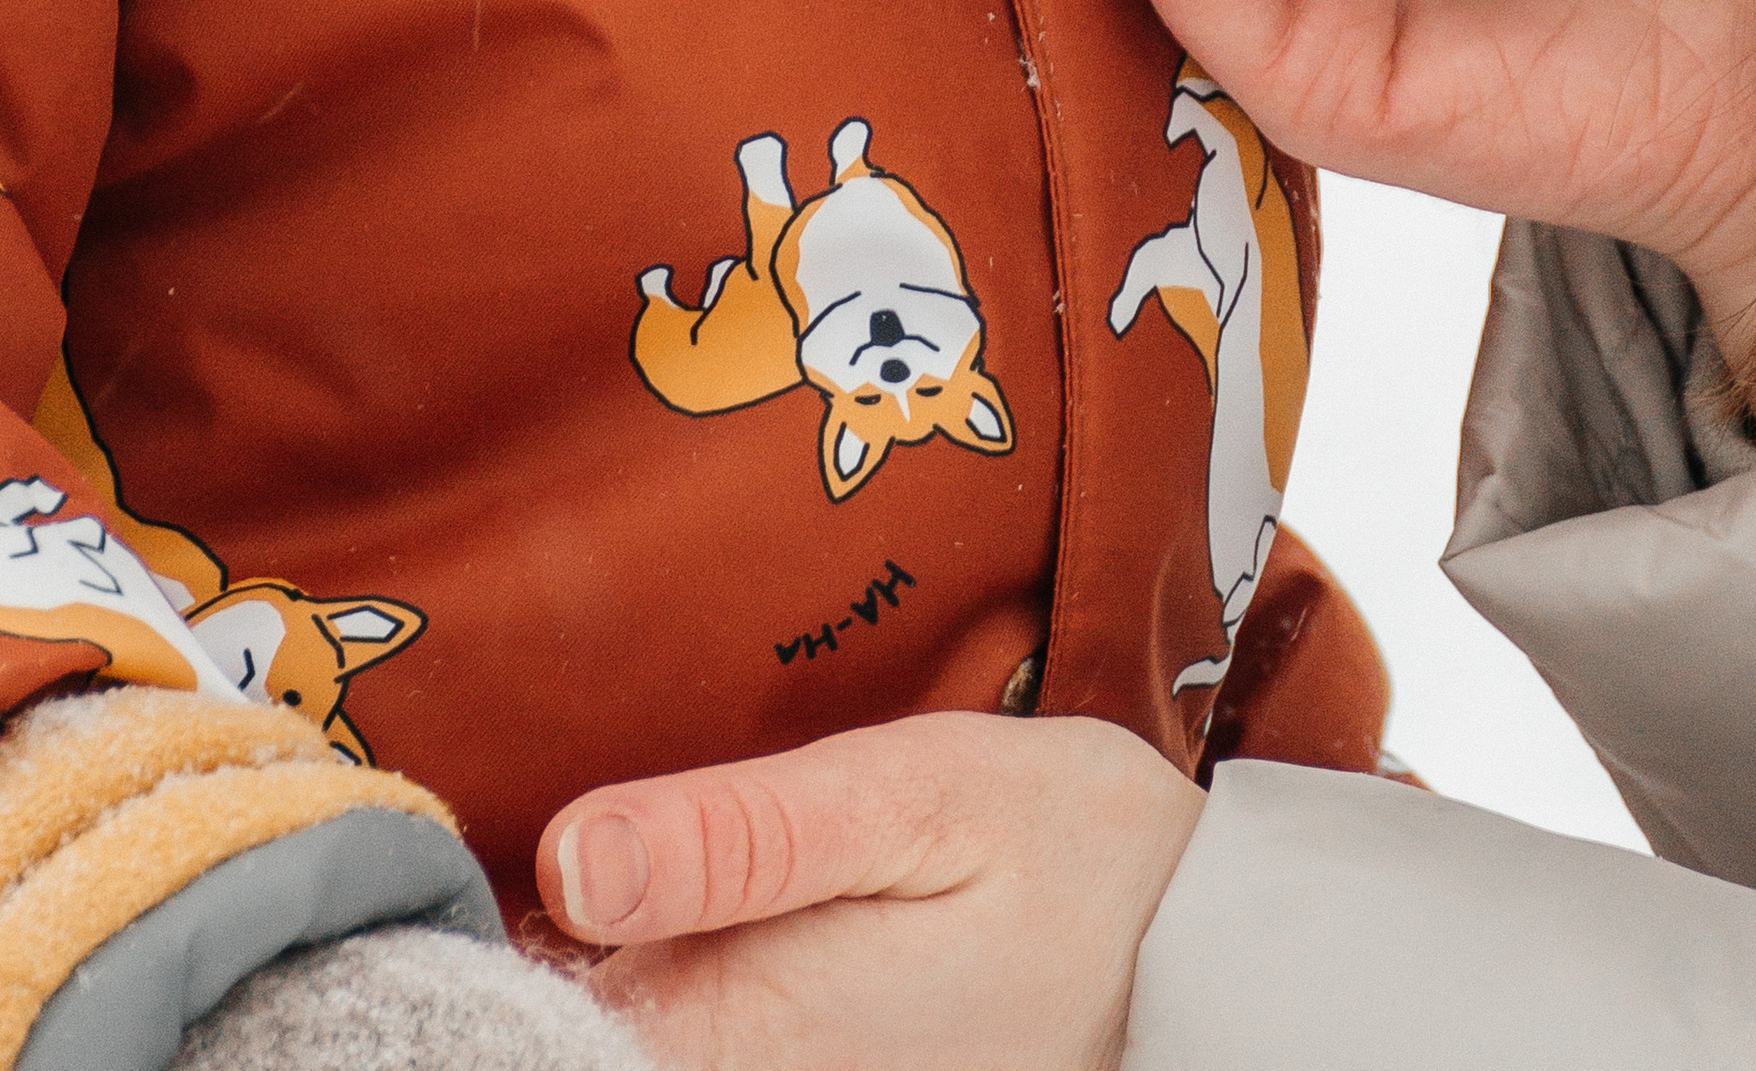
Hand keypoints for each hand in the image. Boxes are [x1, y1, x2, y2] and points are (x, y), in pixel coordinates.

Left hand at [539, 714, 1203, 1070]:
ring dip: (602, 984)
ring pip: (627, 1050)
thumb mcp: (915, 792)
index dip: (477, 939)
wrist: (1197, 956)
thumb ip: (740, 835)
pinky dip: (666, 1016)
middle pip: (567, 1043)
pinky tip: (699, 951)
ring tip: (639, 896)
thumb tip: (572, 855)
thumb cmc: (1062, 851)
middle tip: (558, 861)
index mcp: (742, 1033)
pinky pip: (697, 1056)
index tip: (477, 864)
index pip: (527, 1019)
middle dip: (543, 961)